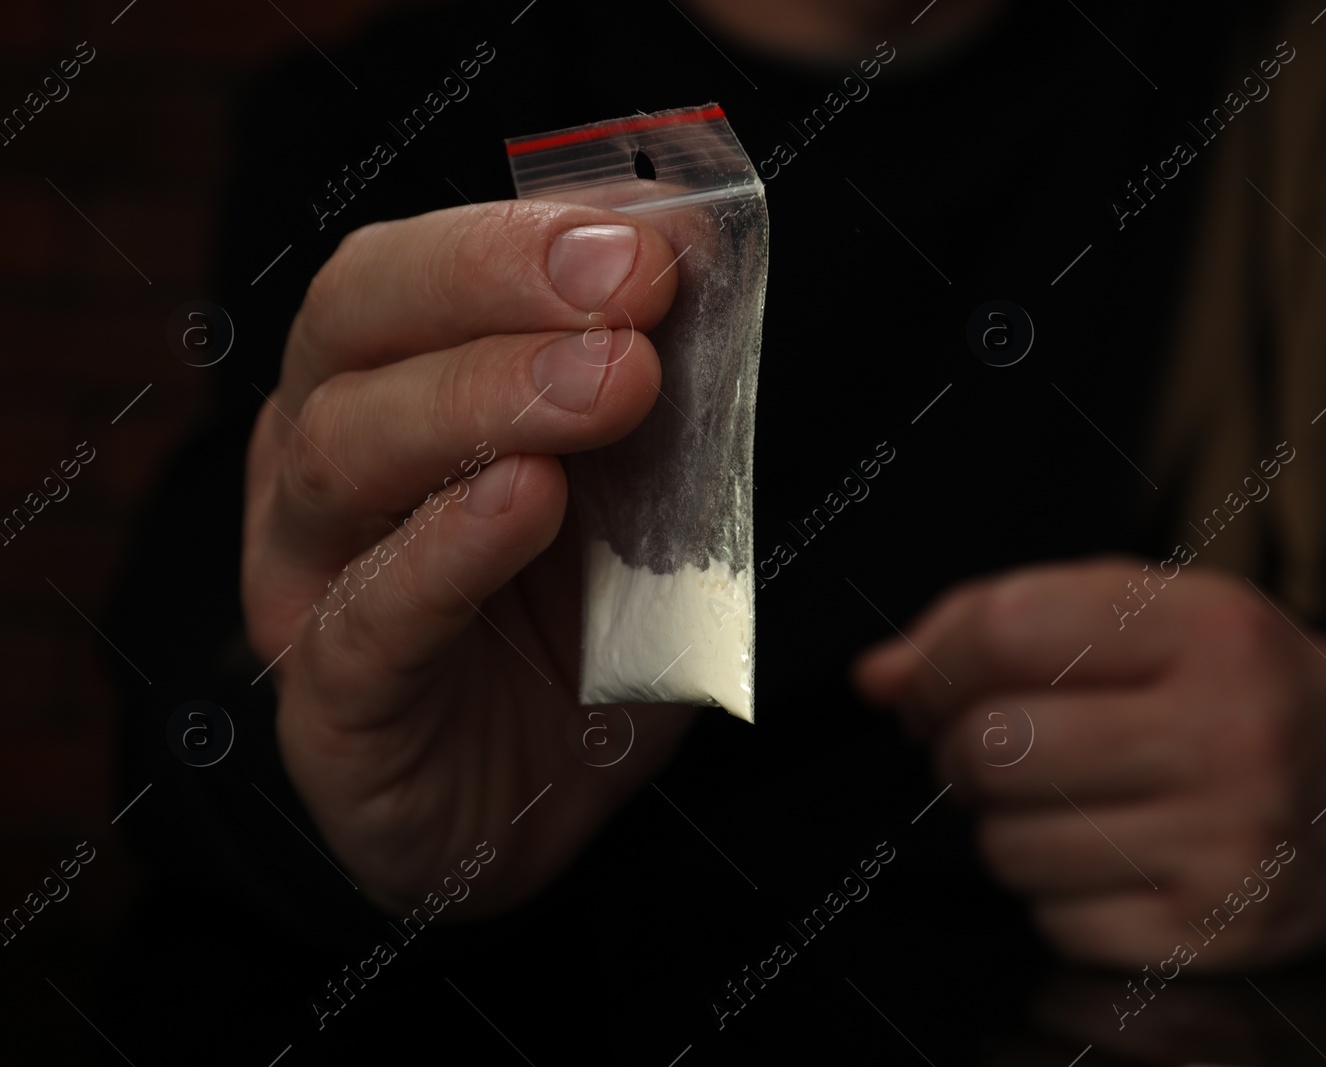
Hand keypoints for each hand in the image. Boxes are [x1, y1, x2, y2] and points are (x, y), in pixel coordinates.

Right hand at [242, 200, 696, 917]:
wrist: (541, 802)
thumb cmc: (578, 625)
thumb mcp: (637, 490)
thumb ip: (652, 383)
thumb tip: (695, 242)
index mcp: (381, 388)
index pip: (409, 274)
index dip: (517, 239)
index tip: (647, 242)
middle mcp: (322, 468)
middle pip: (354, 330)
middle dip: (493, 285)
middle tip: (630, 293)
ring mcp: (310, 586)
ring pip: (344, 456)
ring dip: (483, 400)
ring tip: (612, 385)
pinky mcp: (332, 709)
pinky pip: (371, 620)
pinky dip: (447, 550)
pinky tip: (524, 502)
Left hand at [852, 558, 1325, 968]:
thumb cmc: (1236, 683)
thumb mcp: (1146, 614)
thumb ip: (1002, 621)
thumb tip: (876, 679)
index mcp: (1208, 629)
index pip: (1008, 631)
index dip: (935, 663)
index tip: (925, 687)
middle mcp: (1231, 735)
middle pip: (995, 747)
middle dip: (958, 749)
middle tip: (988, 745)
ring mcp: (1230, 846)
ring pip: (1009, 845)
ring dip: (1004, 823)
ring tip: (1063, 797)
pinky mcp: (1219, 936)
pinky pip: (1054, 921)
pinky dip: (1055, 891)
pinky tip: (1109, 855)